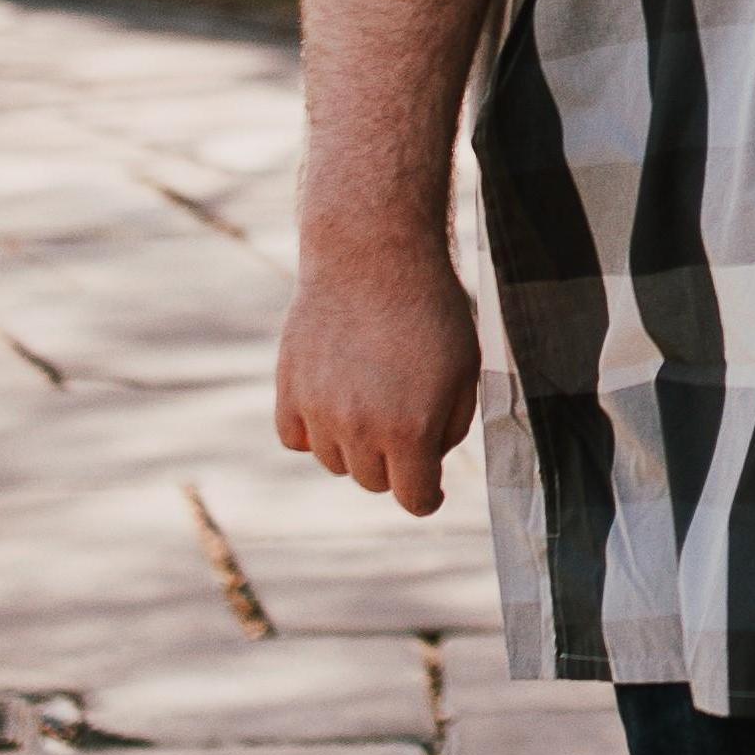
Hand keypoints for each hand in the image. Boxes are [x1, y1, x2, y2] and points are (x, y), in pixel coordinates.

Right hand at [277, 238, 483, 516]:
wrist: (374, 254)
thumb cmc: (430, 309)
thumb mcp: (465, 370)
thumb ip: (450, 426)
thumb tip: (428, 459)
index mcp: (411, 431)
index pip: (413, 500)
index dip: (426, 497)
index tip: (427, 489)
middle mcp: (360, 429)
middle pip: (373, 482)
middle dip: (394, 463)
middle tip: (404, 424)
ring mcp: (319, 410)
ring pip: (334, 461)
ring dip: (353, 445)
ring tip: (371, 400)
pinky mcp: (289, 388)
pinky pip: (295, 437)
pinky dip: (312, 429)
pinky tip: (332, 402)